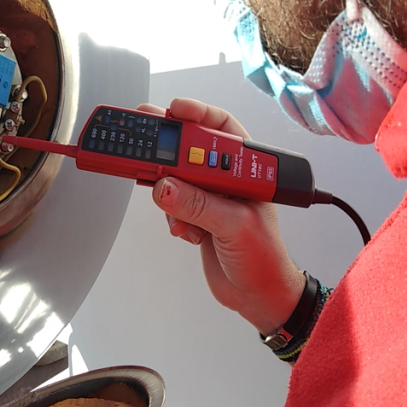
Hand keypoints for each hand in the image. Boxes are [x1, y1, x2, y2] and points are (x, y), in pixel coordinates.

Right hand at [137, 98, 303, 334]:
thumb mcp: (234, 226)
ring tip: (180, 213)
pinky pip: (171, 205)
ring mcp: (210, 199)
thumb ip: (199, 204)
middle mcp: (227, 180)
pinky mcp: (196, 217)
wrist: (258, 297)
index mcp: (247, 171)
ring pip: (175, 179)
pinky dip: (172, 218)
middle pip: (190, 150)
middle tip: (142, 142)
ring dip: (170, 194)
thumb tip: (165, 186)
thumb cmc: (265, 259)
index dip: (197, 113)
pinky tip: (189, 233)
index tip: (173, 109)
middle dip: (168, 150)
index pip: (221, 128)